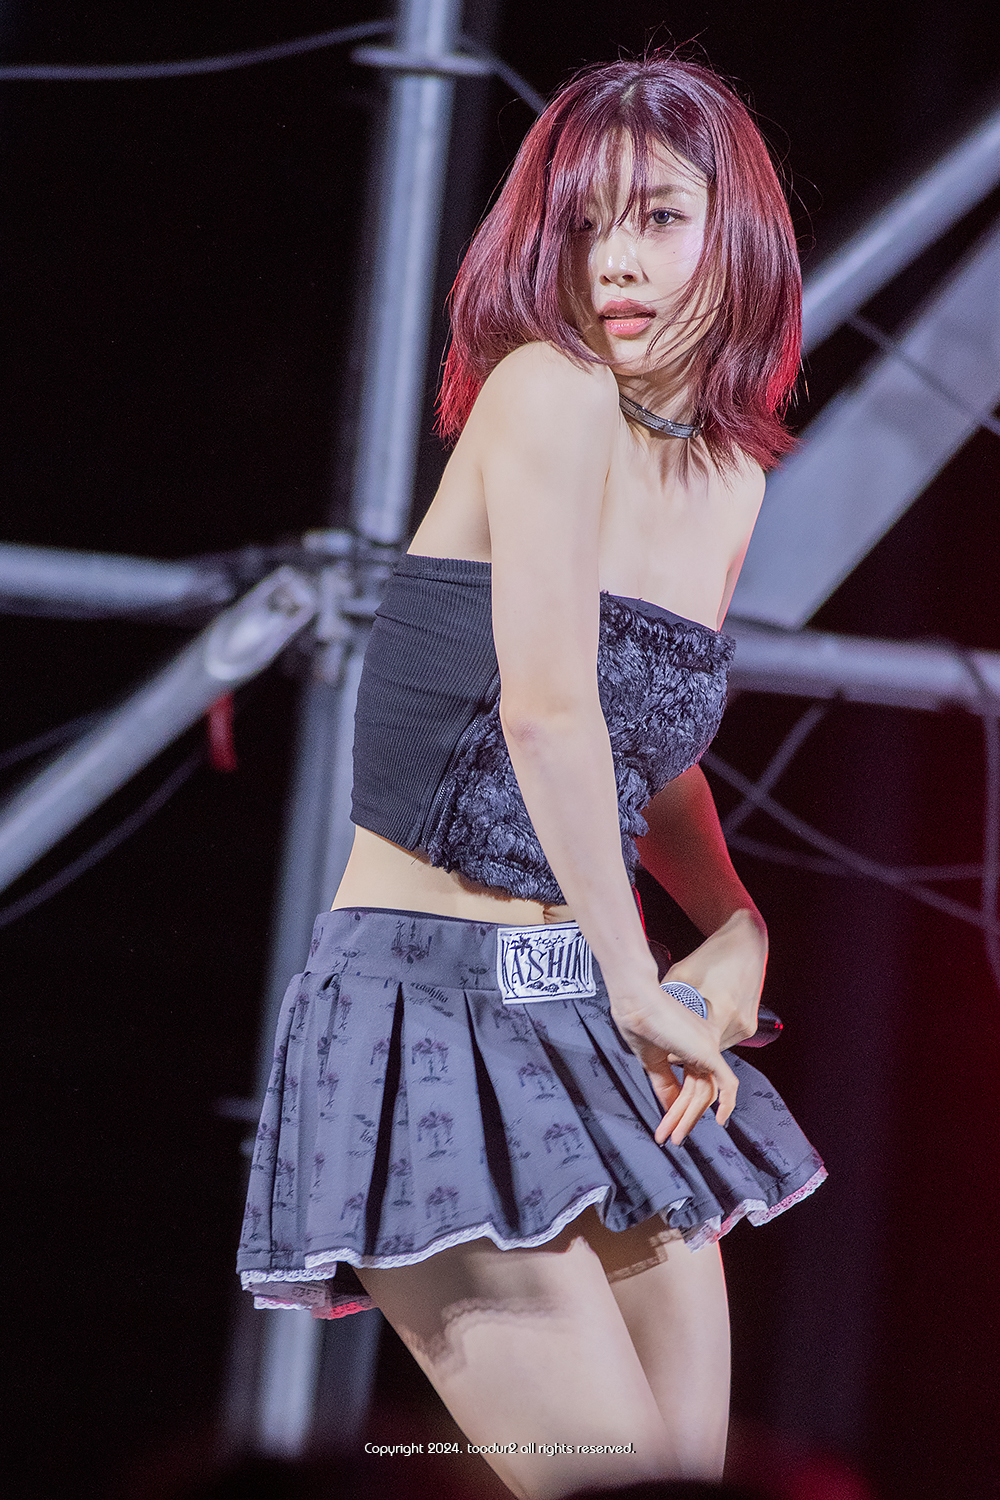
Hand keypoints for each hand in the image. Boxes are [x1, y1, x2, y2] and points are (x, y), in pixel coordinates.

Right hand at [612, 985, 738, 1144]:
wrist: (633, 1002)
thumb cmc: (636, 1018)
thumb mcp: (650, 1060)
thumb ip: (664, 1082)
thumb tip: (669, 1105)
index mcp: (689, 1042)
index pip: (692, 1081)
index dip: (681, 1105)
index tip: (669, 1123)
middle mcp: (703, 1044)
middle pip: (699, 1090)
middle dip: (683, 1117)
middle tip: (671, 1137)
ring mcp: (707, 1047)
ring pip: (705, 1092)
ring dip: (688, 1117)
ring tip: (674, 1135)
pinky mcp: (709, 1051)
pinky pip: (727, 1083)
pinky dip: (727, 1103)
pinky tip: (721, 1120)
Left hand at [664, 908, 766, 1050]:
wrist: (746, 943)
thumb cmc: (715, 954)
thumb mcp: (681, 972)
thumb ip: (667, 995)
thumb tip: (650, 1011)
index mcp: (721, 1008)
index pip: (694, 1046)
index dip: (678, 1048)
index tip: (666, 1045)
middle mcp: (737, 1021)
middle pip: (706, 1050)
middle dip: (688, 1046)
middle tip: (673, 1038)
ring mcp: (746, 1026)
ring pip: (716, 1046)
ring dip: (702, 1042)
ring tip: (689, 1028)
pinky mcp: (750, 1027)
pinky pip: (726, 1040)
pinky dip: (714, 1035)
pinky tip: (704, 1022)